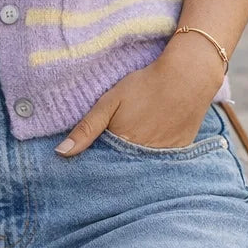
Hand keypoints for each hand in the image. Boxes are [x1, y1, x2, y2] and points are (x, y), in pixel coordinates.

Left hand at [54, 53, 217, 157]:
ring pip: (142, 168)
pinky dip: (154, 160)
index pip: (103, 167)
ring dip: (134, 165)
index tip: (85, 164)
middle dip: (113, 167)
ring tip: (130, 149)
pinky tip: (150, 147)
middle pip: (123, 170)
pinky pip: (162, 164)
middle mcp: (143, 157)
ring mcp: (164, 157)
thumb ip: (86, 128)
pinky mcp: (180, 153)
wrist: (187, 77)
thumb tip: (60, 153)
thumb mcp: (110, 102)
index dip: (94, 164)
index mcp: (123, 146)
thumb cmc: (145, 86)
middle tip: (110, 155)